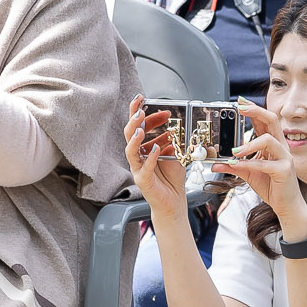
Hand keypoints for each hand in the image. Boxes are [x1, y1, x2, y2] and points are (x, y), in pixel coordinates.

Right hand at [124, 98, 189, 221]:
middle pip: (130, 134)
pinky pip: (144, 167)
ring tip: (141, 127)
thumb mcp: (174, 154)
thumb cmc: (171, 179)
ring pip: (130, 150)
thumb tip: (176, 128)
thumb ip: (173, 142)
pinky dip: (151, 157)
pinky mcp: (143, 180)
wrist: (173, 201)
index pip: (141, 127)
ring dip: (135, 137)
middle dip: (134, 119)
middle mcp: (138, 156)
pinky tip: (156, 148)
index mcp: (144, 148)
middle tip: (140, 107)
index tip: (155, 104)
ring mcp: (138, 168)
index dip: (147, 115)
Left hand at [213, 101, 306, 236]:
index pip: (264, 120)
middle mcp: (280, 147)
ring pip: (270, 140)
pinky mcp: (284, 171)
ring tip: (235, 151)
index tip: (240, 101)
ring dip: (250, 143)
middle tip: (240, 108)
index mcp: (273, 144)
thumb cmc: (272, 187)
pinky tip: (238, 165)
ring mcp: (285, 158)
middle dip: (256, 111)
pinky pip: (266, 164)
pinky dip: (250, 163)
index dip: (253, 109)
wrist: (287, 206)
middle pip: (272, 121)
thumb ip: (234, 166)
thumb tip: (215, 164)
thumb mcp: (249, 174)